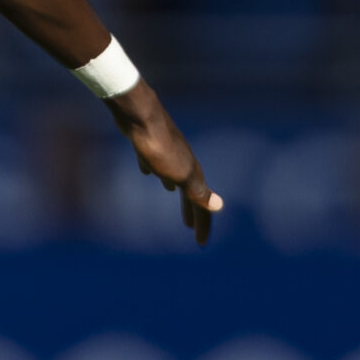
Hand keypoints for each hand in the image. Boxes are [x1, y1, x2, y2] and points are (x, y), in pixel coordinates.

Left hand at [107, 82, 223, 245]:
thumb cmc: (159, 147)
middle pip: (189, 189)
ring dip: (174, 185)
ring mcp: (166, 150)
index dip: (203, 225)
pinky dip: (154, 168)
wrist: (139, 115)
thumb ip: (197, 191)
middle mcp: (183, 160)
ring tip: (170, 192)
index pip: (203, 204)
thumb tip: (219, 206)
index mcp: (192, 172)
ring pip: (173, 172)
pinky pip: (154, 160)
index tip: (200, 244)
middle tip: (188, 226)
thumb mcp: (180, 174)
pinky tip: (146, 169)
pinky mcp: (148, 142)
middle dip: (191, 208)